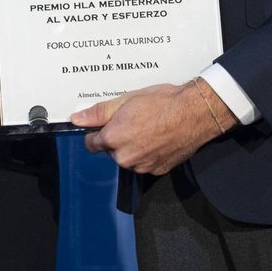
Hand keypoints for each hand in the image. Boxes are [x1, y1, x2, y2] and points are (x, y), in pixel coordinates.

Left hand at [72, 80, 232, 174]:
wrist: (194, 113)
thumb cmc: (162, 103)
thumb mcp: (125, 100)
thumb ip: (98, 113)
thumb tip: (77, 119)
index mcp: (113, 139)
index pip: (91, 143)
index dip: (98, 132)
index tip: (107, 125)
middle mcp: (125, 157)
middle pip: (111, 151)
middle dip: (118, 138)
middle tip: (134, 120)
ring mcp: (142, 166)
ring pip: (129, 158)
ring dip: (134, 147)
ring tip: (149, 127)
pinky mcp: (158, 170)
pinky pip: (146, 163)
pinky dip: (149, 153)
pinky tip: (159, 138)